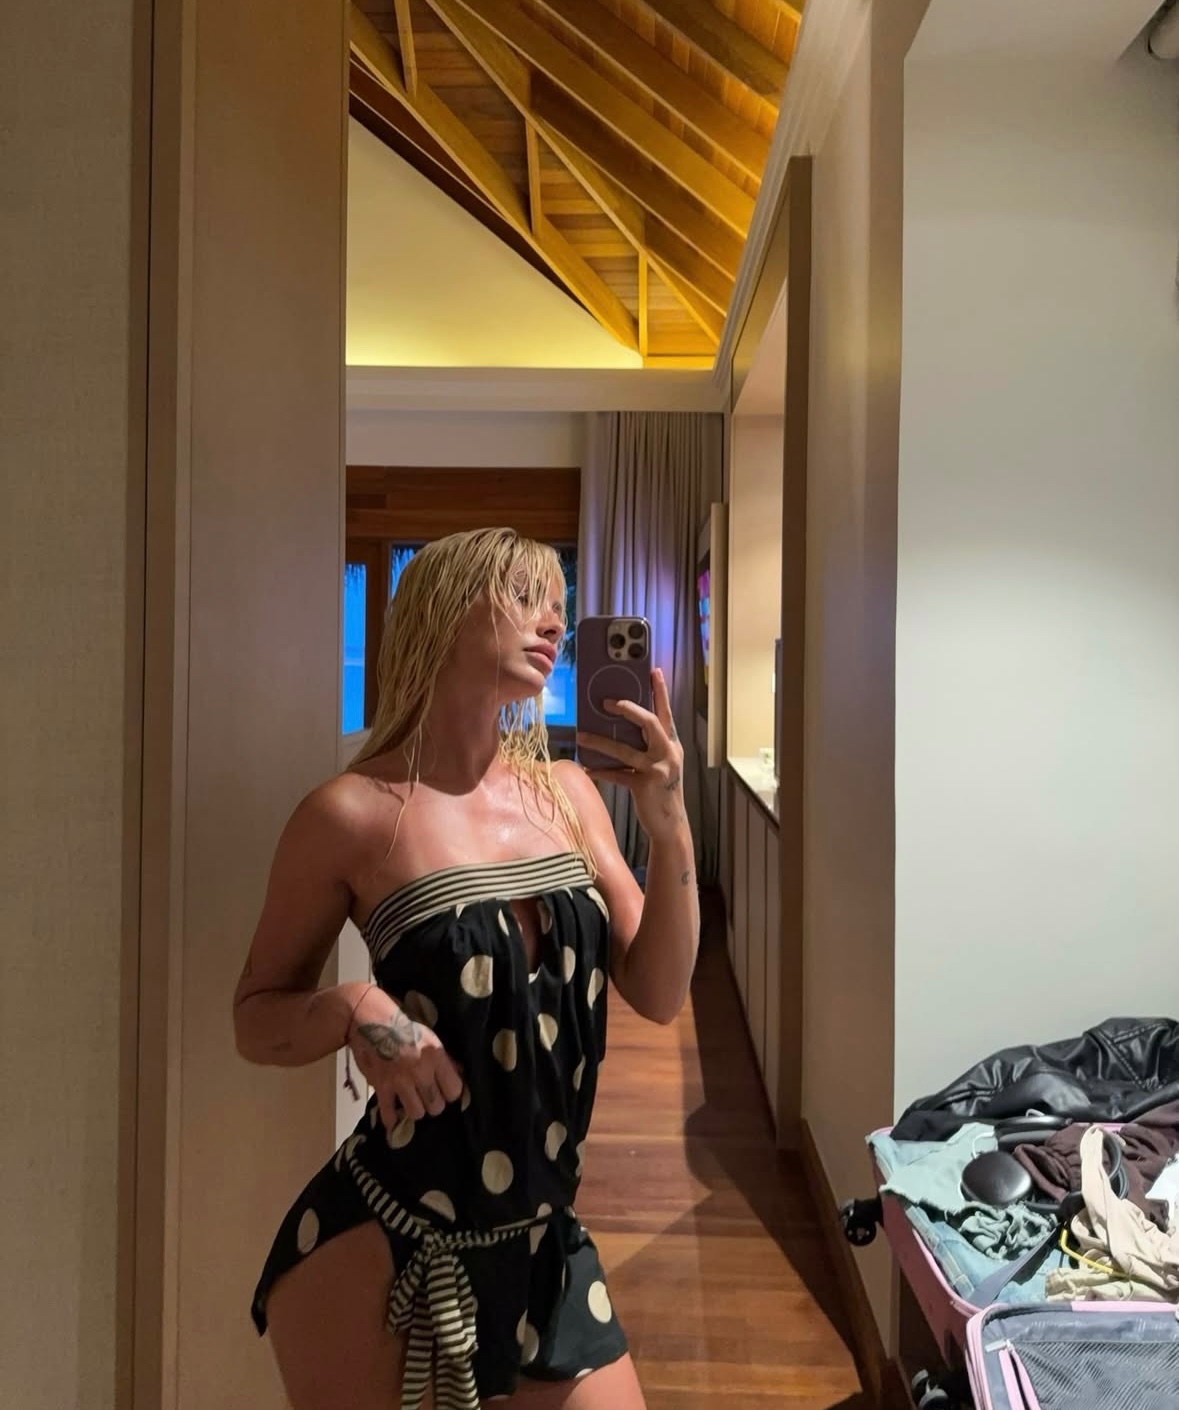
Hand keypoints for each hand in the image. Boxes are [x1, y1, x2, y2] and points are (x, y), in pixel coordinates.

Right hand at [347, 985, 462, 1125]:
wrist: (370, 1019)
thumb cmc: (403, 1025)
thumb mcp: (429, 1037)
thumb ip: (443, 1058)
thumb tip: (459, 1074)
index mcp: (436, 1055)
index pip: (454, 1090)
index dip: (450, 1093)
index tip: (444, 1090)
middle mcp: (421, 1070)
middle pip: (436, 1106)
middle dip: (432, 1104)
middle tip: (426, 1098)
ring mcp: (400, 1080)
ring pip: (417, 1113)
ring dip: (414, 1110)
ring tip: (411, 1103)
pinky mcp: (381, 1086)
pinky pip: (388, 1113)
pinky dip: (390, 1118)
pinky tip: (392, 1116)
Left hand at [576, 667, 687, 843]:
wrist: (670, 823)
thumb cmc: (661, 791)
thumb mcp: (661, 764)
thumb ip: (648, 746)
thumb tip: (618, 728)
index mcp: (672, 744)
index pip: (666, 712)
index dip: (660, 691)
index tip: (654, 670)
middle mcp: (668, 752)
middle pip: (649, 722)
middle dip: (627, 708)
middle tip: (605, 702)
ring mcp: (658, 768)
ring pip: (625, 748)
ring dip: (600, 741)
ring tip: (581, 736)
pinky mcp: (645, 785)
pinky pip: (617, 774)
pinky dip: (601, 771)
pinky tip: (587, 768)